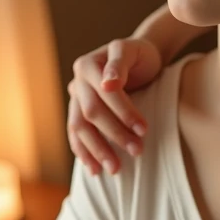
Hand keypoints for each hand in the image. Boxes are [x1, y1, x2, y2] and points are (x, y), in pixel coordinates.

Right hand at [67, 37, 162, 174]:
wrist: (137, 58)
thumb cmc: (139, 55)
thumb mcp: (132, 50)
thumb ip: (119, 63)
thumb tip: (108, 84)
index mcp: (87, 65)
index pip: (105, 94)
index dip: (124, 112)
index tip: (144, 130)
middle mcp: (77, 82)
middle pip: (91, 113)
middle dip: (114, 134)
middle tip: (137, 151)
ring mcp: (75, 99)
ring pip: (79, 128)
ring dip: (96, 150)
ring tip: (114, 169)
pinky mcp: (78, 113)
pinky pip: (75, 135)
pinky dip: (84, 153)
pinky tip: (94, 169)